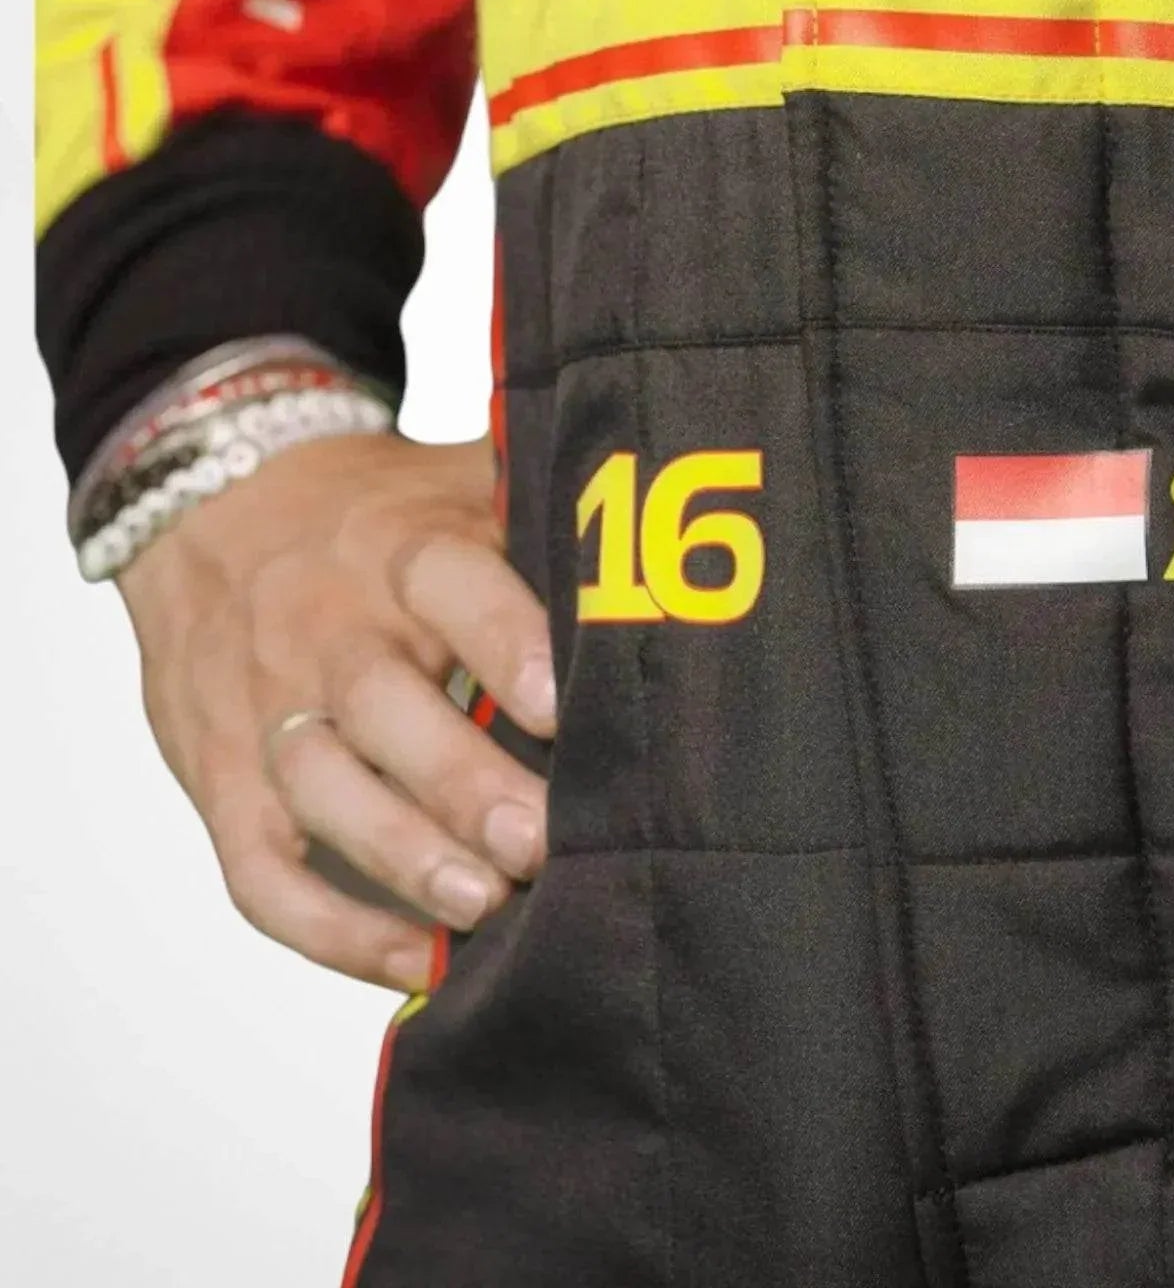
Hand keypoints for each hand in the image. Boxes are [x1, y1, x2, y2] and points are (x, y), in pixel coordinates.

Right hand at [119, 432, 555, 991]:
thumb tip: (681, 546)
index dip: (505, 643)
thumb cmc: (381, 515)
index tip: (559, 708)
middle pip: (382, 705)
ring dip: (400, 855)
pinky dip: (332, 929)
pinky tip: (412, 963)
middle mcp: (331, 627)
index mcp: (404, 548)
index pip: (450, 584)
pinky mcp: (224, 777)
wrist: (216, 507)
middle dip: (462, 783)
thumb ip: (549, 513)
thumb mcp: (459, 486)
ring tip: (484, 904)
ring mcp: (269, 706)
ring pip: (319, 788)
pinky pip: (260, 868)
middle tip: (540, 842)